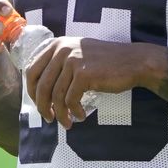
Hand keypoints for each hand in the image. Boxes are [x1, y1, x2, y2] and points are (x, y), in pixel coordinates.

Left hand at [24, 38, 159, 129]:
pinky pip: (71, 100)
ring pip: (56, 96)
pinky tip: (81, 116)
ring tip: (67, 123)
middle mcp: (62, 50)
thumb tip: (40, 92)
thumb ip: (59, 65)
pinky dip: (74, 112)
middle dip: (42, 106)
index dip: (32, 92)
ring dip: (60, 114)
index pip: (32, 71)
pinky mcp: (84, 73)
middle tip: (49, 118)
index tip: (40, 104)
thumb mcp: (79, 55)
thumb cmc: (107, 63)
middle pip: (41, 85)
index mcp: (57, 44)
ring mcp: (73, 60)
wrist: (134, 62)